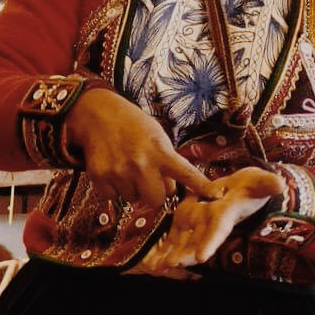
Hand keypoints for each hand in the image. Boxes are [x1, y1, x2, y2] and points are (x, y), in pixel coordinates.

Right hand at [65, 88, 219, 205]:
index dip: (201, 186)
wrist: (98, 114)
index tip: (216, 196)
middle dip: (154, 192)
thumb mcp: (156, 136)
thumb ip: (167, 162)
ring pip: (134, 199)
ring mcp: (119, 171)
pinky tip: (113, 169)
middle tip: (148, 176)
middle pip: (157, 200)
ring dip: (133, 188)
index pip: (186, 173)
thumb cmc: (133, 126)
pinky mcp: (100, 177)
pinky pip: (114, 198)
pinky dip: (114, 188)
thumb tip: (172, 191)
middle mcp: (141, 163)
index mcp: (160, 150)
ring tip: (127, 166)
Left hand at [139, 167, 286, 270]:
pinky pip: (172, 238)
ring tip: (154, 266)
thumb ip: (267, 183)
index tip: (201, 256)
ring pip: (182, 243)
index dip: (210, 242)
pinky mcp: (186, 222)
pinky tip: (149, 261)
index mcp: (226, 215)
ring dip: (170, 255)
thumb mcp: (260, 182)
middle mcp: (210, 225)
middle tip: (170, 265)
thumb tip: (281, 184)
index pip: (218, 230)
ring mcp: (197, 226)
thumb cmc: (251, 187)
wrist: (240, 190)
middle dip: (184, 255)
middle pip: (197, 242)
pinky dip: (162, 249)